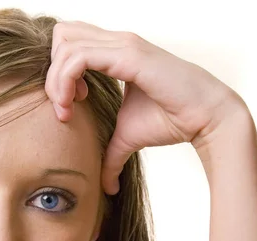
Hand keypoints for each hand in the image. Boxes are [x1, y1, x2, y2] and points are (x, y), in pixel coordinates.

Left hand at [45, 21, 250, 193]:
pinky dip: (65, 81)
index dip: (59, 70)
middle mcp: (117, 42)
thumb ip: (110, 156)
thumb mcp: (128, 137)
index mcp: (115, 51)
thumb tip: (106, 188)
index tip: (70, 103)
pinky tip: (74, 104)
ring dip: (55, 80)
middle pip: (62, 36)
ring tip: (67, 109)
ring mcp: (123, 45)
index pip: (70, 41)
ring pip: (65, 45)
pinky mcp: (128, 55)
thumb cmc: (171, 120)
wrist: (204, 118)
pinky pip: (78, 58)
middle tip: (64, 105)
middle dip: (52, 72)